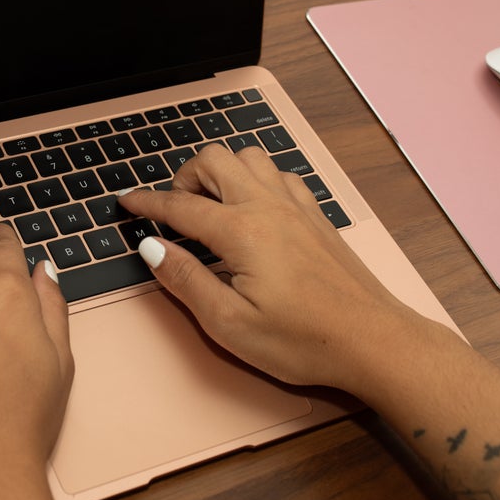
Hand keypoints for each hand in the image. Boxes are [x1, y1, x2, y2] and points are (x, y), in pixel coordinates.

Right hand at [118, 144, 437, 392]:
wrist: (372, 341)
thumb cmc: (303, 341)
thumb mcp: (229, 325)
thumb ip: (186, 281)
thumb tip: (152, 249)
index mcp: (241, 232)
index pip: (179, 206)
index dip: (147, 203)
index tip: (126, 203)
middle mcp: (268, 207)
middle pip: (215, 160)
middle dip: (184, 177)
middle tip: (173, 211)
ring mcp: (297, 207)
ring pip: (250, 158)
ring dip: (222, 171)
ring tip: (211, 206)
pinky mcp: (317, 217)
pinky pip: (280, 175)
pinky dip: (257, 180)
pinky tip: (254, 209)